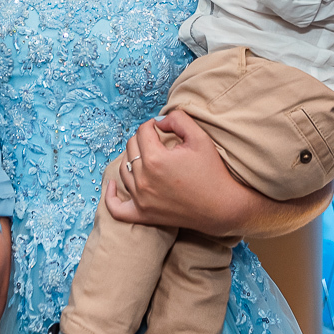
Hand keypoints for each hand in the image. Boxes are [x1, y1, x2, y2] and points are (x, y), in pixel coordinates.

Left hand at [105, 110, 243, 235]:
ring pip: (124, 170)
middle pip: (131, 148)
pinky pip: (116, 208)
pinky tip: (112, 186)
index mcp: (155, 159)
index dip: (153, 125)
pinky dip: (110, 197)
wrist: (222, 207)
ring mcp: (141, 199)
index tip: (163, 128)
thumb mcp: (200, 138)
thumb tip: (159, 121)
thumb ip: (178, 119)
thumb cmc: (212, 172)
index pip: (143, 132)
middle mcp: (143, 179)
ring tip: (146, 155)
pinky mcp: (143, 214)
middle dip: (143, 139)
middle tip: (158, 140)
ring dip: (132, 159)